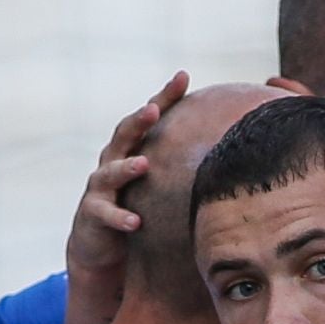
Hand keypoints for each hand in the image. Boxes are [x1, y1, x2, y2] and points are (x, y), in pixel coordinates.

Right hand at [62, 71, 190, 323]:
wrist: (100, 247)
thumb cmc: (135, 208)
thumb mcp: (157, 184)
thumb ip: (180, 164)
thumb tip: (232, 149)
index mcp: (130, 149)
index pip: (148, 117)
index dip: (164, 95)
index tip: (183, 76)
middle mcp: (112, 162)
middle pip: (123, 135)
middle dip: (138, 121)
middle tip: (153, 109)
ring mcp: (100, 188)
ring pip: (110, 172)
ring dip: (126, 168)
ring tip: (143, 164)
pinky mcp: (92, 215)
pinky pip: (106, 214)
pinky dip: (120, 218)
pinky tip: (136, 222)